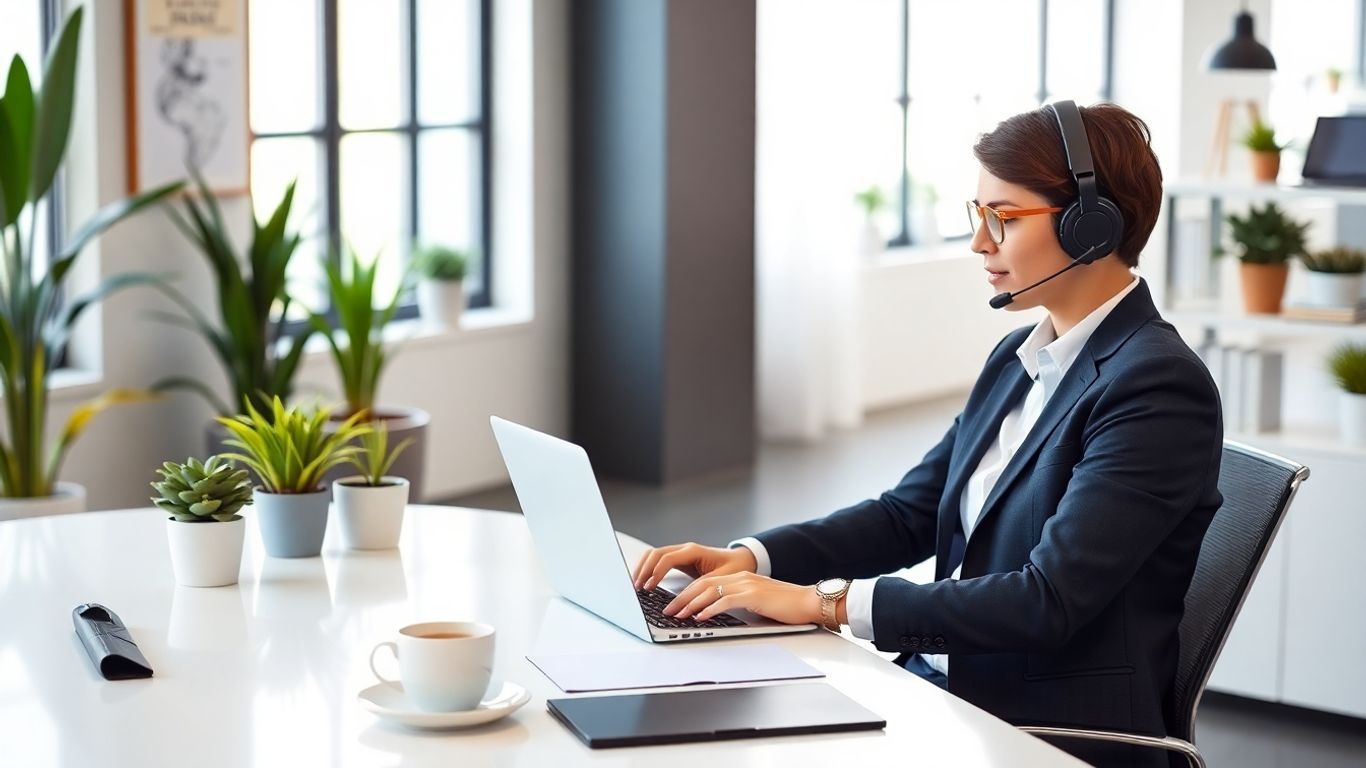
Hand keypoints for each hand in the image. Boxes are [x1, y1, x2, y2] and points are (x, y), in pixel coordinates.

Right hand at [632, 542, 756, 590]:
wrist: (743, 559)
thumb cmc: (735, 568)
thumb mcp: (721, 579)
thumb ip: (702, 586)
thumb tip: (685, 598)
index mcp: (694, 551)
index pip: (667, 558)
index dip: (656, 572)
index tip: (649, 587)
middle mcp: (685, 549)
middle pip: (655, 553)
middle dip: (644, 570)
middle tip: (637, 587)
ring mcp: (681, 553)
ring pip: (654, 554)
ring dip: (643, 568)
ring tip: (637, 585)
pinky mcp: (680, 559)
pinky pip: (659, 560)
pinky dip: (649, 568)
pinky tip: (645, 581)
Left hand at [663, 572, 821, 625]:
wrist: (809, 601)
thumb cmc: (786, 606)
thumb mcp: (757, 601)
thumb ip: (738, 603)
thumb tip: (715, 614)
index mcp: (740, 578)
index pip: (707, 583)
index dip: (688, 593)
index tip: (674, 605)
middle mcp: (741, 578)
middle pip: (703, 584)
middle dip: (682, 598)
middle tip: (668, 610)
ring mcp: (747, 584)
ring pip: (710, 591)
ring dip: (691, 604)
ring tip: (678, 615)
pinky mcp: (754, 595)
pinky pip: (726, 600)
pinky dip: (710, 608)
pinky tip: (700, 617)